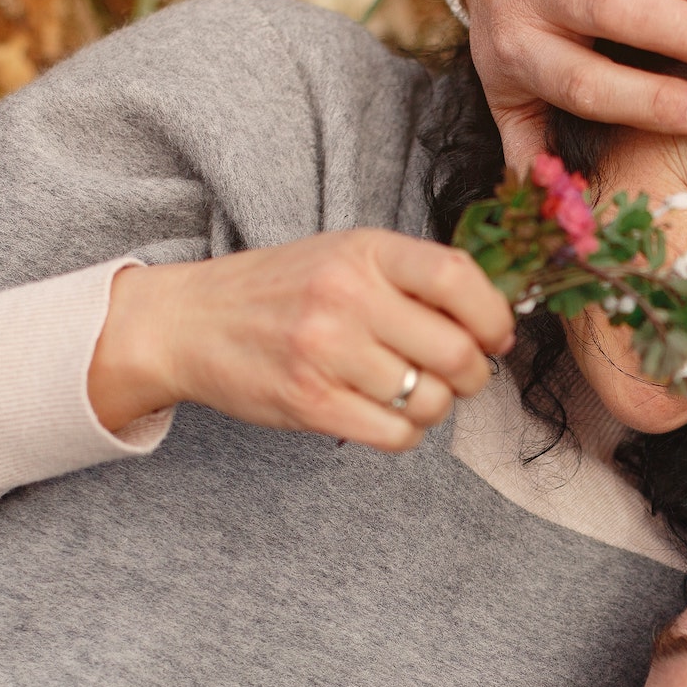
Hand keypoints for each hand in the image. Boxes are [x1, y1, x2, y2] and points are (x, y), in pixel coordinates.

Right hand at [89, 231, 516, 451]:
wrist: (191, 322)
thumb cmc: (282, 291)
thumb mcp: (347, 256)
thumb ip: (414, 277)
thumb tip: (496, 318)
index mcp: (366, 251)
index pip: (458, 278)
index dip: (494, 316)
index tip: (495, 335)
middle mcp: (346, 297)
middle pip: (456, 352)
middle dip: (475, 374)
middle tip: (461, 374)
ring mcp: (326, 353)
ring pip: (431, 401)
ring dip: (436, 406)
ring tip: (412, 391)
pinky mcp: (311, 404)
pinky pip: (396, 435)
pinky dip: (405, 432)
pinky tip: (386, 414)